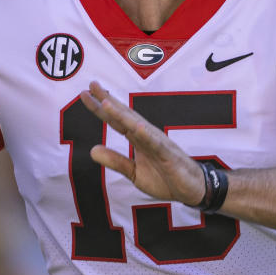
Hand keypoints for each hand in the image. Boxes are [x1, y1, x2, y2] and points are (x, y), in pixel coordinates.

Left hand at [80, 81, 204, 206]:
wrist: (191, 190)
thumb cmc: (165, 179)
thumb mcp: (134, 173)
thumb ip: (115, 161)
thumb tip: (92, 150)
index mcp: (138, 138)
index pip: (116, 120)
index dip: (100, 107)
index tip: (84, 93)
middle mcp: (147, 135)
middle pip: (124, 115)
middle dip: (108, 101)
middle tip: (92, 84)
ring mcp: (158, 143)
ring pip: (137, 126)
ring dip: (122, 115)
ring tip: (106, 103)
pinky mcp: (169, 156)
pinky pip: (156, 145)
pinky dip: (147, 135)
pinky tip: (137, 127)